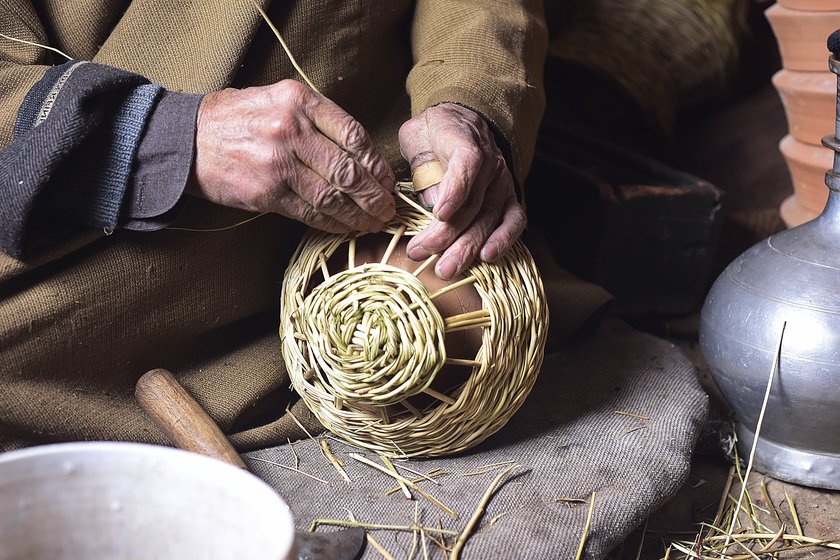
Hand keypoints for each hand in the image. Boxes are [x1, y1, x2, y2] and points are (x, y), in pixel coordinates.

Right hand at [190, 80, 395, 232]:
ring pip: (332, 195)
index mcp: (300, 101)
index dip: (376, 163)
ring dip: (359, 214)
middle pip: (348, 169)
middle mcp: (291, 130)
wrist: (188, 139)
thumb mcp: (279, 99)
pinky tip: (346, 227)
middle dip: (375, 195)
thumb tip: (362, 153)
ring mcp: (279, 163)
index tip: (386, 180)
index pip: (353, 135)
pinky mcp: (267, 193)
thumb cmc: (239, 119)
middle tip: (388, 209)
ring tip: (374, 223)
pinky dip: (333, 223)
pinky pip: (310, 212)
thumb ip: (318, 119)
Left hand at [399, 103, 525, 279]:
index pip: (467, 165)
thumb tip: (433, 202)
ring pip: (489, 219)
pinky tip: (487, 257)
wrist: (464, 122)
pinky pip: (514, 221)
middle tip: (421, 253)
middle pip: (473, 203)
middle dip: (446, 234)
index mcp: (466, 141)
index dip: (455, 191)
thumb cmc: (434, 133)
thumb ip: (422, 164)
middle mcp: (491, 164)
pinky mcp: (510, 198)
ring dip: (468, 247)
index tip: (439, 215)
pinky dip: (504, 240)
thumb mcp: (417, 136)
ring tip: (446, 268)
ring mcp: (503, 183)